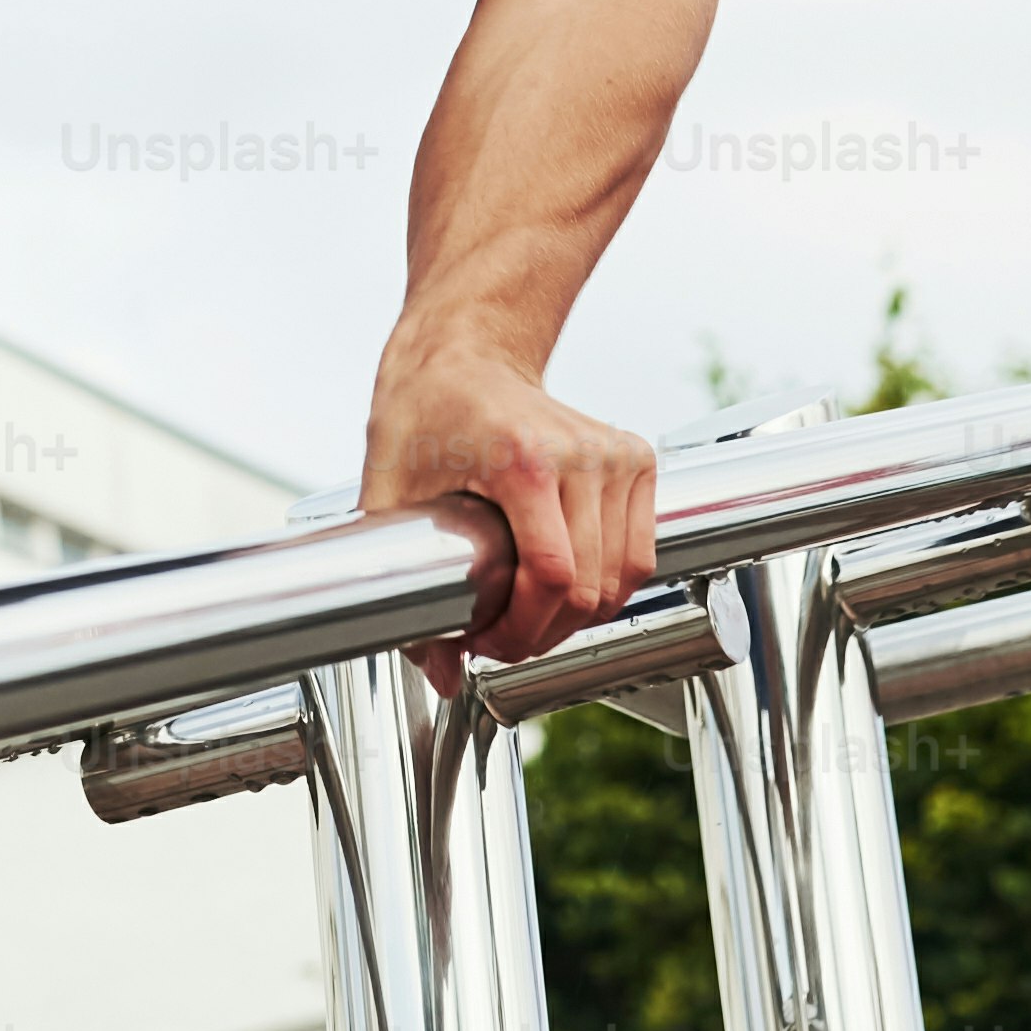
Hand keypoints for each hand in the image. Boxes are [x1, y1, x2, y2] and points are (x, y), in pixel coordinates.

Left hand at [361, 325, 659, 671]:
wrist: (466, 354)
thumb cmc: (423, 413)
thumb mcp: (390, 496)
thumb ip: (407, 586)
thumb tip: (443, 676)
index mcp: (524, 459)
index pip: (553, 575)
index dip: (521, 630)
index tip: (482, 641)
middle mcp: (583, 454)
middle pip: (590, 588)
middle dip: (542, 633)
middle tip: (497, 635)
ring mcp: (616, 454)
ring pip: (623, 580)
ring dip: (578, 617)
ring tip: (528, 615)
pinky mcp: (636, 458)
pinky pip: (639, 554)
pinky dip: (608, 586)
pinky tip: (564, 586)